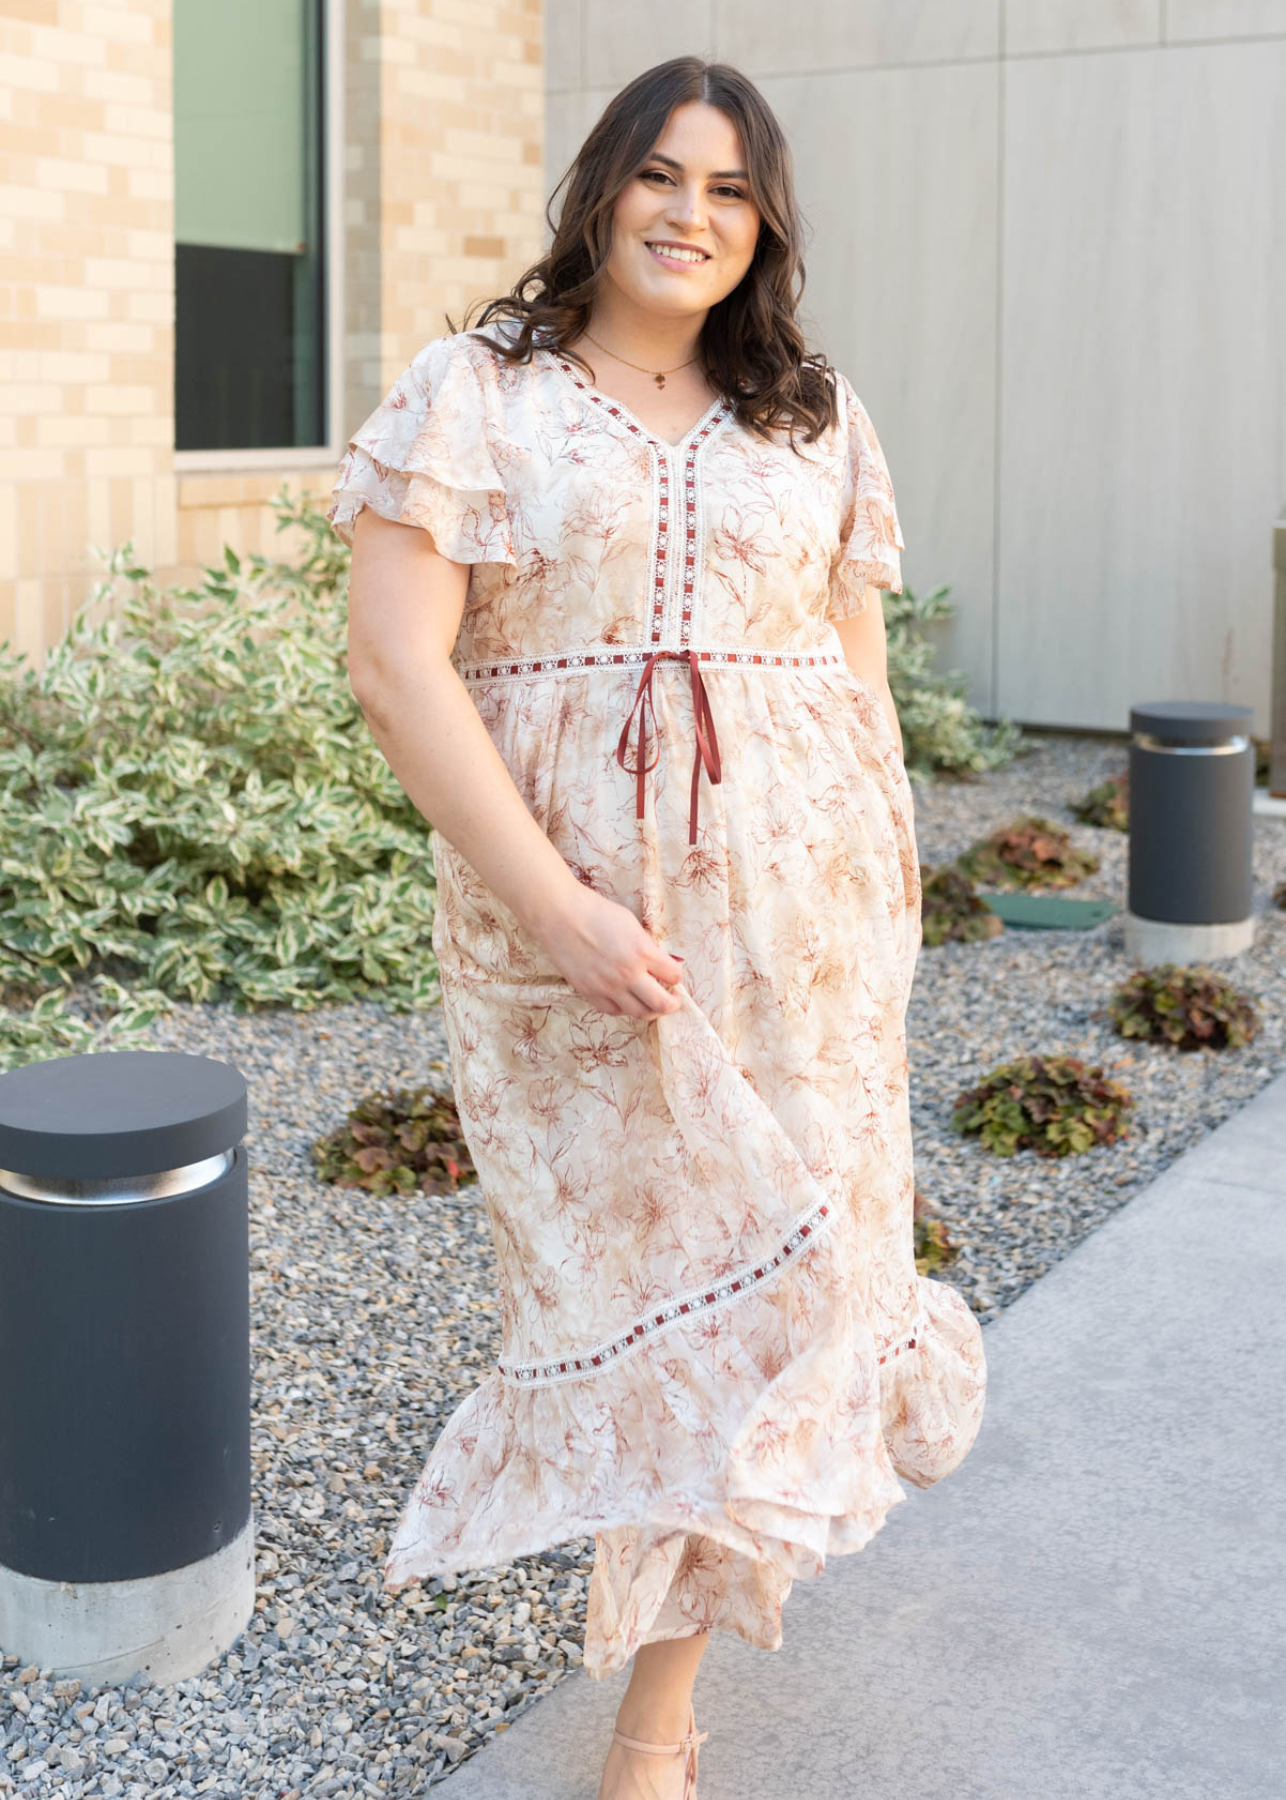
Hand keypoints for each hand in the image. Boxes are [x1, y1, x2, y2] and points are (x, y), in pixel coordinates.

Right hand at [536, 886, 684, 1020]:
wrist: (561, 916)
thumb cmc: (597, 912)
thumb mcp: (632, 924)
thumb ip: (647, 946)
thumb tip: (660, 963)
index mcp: (642, 952)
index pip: (674, 975)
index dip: (676, 975)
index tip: (673, 974)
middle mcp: (628, 974)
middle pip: (661, 1004)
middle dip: (672, 1004)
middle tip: (674, 1001)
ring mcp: (608, 986)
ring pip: (639, 1012)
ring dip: (650, 1010)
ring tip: (651, 1004)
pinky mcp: (589, 992)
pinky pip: (613, 1011)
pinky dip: (624, 1008)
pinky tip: (626, 1000)